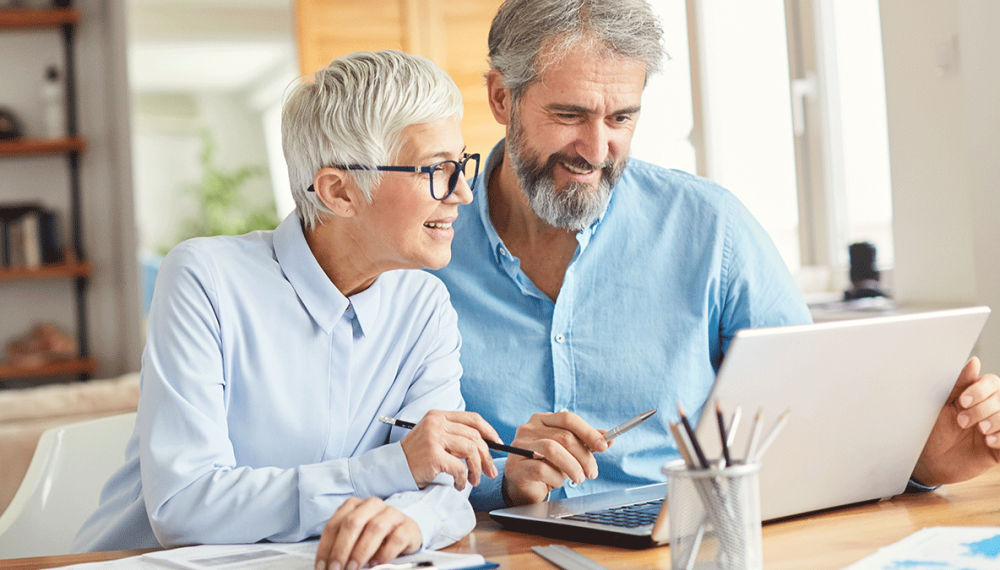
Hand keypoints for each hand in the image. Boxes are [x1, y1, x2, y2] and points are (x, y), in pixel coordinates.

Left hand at [315, 497, 420, 569]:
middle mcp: (372, 505)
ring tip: (354, 568)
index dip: (326, 547)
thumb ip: (342, 547)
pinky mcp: (408, 526)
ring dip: (361, 552)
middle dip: (341, 549)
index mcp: (354, 505)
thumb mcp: (355, 539)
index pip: (334, 525)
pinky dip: (384, 553)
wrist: (405, 535)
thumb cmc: (374, 539)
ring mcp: (392, 514)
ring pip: (374, 528)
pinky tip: (377, 563)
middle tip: (336, 569)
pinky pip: (396, 538)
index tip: (323, 567)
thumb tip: (328, 566)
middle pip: (353, 523)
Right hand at [400, 410, 499, 489]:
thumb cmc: (417, 456)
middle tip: (490, 472)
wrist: (394, 468)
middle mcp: (437, 424)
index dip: (489, 431)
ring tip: (473, 480)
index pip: (472, 418)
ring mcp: (434, 438)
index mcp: (439, 416)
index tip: (498, 444)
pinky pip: (459, 467)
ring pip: (470, 451)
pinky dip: (463, 479)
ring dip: (476, 469)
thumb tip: (486, 446)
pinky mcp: (433, 455)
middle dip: (486, 456)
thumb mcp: (434, 437)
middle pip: (474, 436)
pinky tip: (459, 484)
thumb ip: (455, 436)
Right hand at [503, 411, 608, 505]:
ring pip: (552, 450)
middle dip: (584, 456)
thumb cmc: (546, 467)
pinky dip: (555, 478)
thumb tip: (608, 439)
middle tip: (592, 472)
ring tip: (579, 478)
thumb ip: (585, 443)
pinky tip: (557, 482)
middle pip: (564, 436)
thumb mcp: (568, 453)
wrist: (523, 488)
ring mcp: (519, 446)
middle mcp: (528, 429)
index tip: (604, 445)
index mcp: (542, 420)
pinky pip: (541, 469)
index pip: (568, 419)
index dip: (588, 432)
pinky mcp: (515, 466)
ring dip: (572, 467)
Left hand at [913, 356, 999, 485]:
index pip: (992, 382)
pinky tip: (989, 442)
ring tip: (980, 431)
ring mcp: (997, 428)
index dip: (980, 390)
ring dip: (996, 421)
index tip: (961, 401)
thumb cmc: (933, 431)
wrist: (929, 462)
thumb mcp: (942, 407)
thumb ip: (959, 385)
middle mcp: (990, 410)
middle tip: (962, 421)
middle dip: (984, 408)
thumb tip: (974, 361)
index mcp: (976, 396)